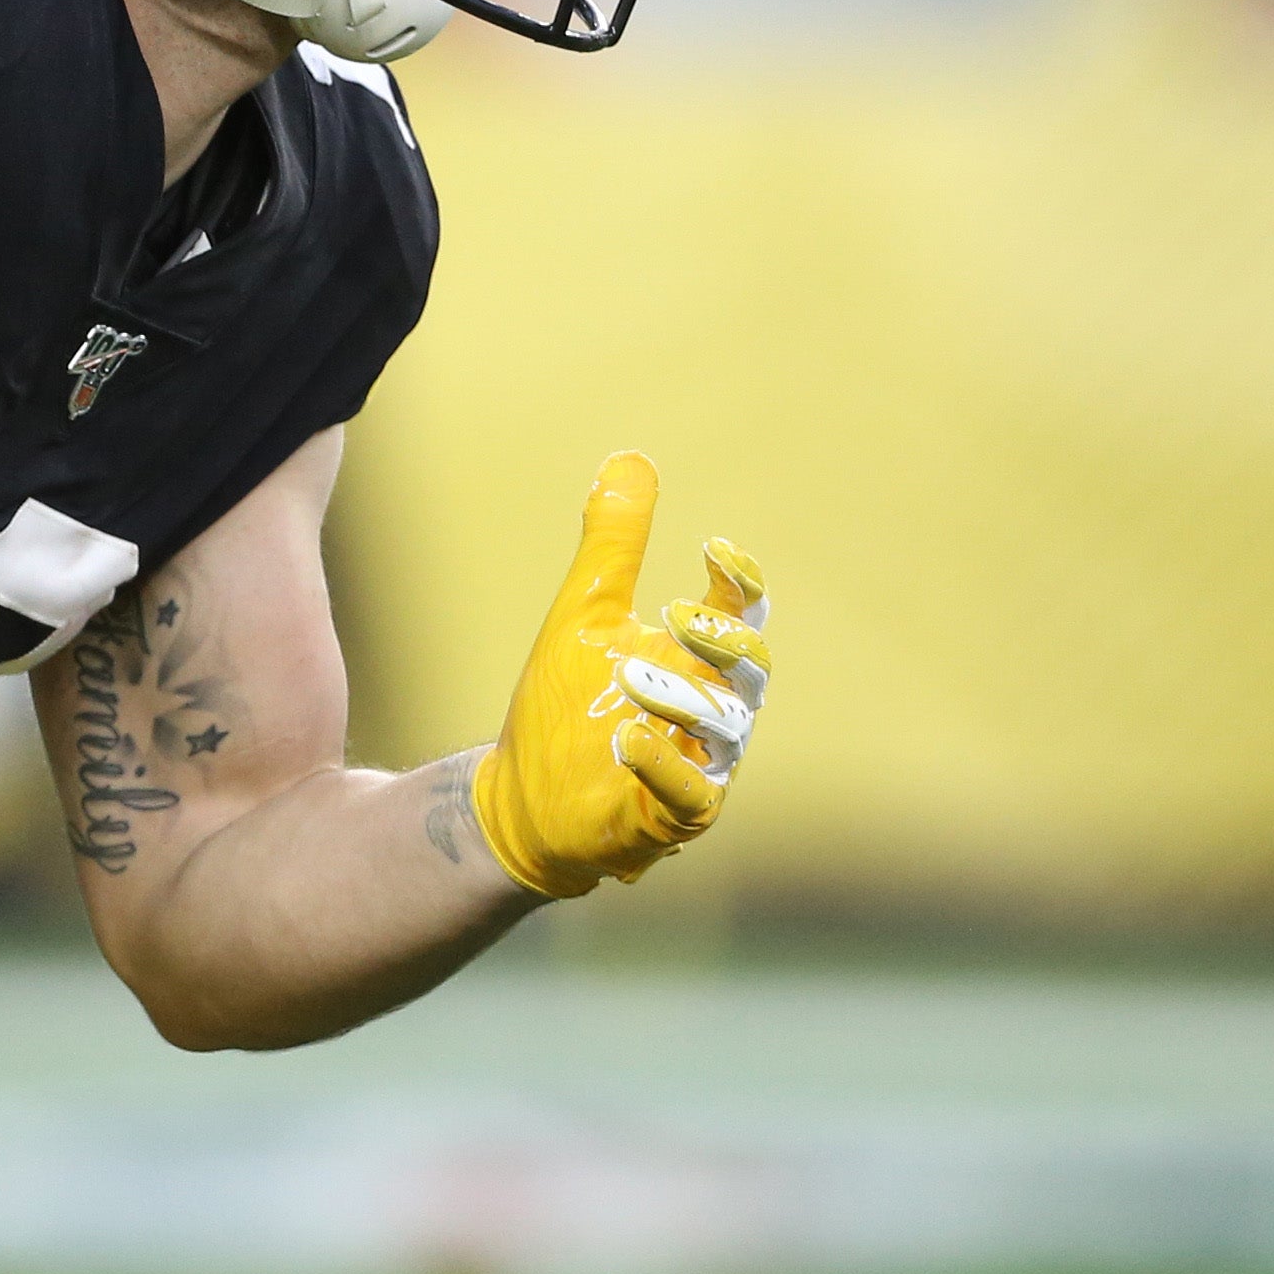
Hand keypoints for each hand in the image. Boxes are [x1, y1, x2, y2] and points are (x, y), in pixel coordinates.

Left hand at [470, 453, 770, 898]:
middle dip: (726, 640)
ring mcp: (698, 764)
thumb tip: (630, 458)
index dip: (741, 579)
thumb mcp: (584, 612)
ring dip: (683, 698)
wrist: (521, 792)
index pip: (743, 611)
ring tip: (630, 675)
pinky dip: (667, 766)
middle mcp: (710, 708)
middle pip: (752, 669)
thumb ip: (612, 544)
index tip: (713, 548)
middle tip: (677, 614)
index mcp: (695, 657)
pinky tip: (629, 740)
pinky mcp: (671, 816)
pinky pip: (695, 797)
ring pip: (726, 729)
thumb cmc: (564, 703)